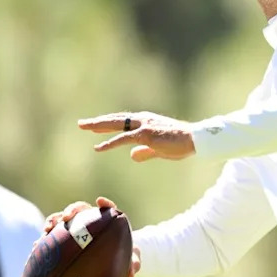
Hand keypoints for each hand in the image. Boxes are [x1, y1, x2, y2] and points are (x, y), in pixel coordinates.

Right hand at [40, 196, 141, 276]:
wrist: (110, 258)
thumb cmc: (122, 254)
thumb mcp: (130, 259)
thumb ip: (133, 264)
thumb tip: (132, 273)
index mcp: (106, 220)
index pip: (107, 208)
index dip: (105, 204)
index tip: (100, 202)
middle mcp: (88, 220)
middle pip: (79, 209)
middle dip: (71, 210)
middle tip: (66, 217)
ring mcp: (73, 228)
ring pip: (61, 220)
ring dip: (53, 221)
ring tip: (46, 230)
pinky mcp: (62, 238)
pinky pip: (51, 237)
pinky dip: (44, 240)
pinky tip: (36, 249)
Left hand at [78, 110, 195, 161]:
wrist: (195, 140)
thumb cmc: (181, 144)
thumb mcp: (159, 149)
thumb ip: (145, 152)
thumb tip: (133, 156)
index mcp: (146, 121)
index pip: (122, 121)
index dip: (108, 124)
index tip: (95, 126)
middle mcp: (143, 120)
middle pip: (115, 119)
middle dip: (98, 122)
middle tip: (81, 123)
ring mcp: (143, 126)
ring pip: (116, 124)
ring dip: (99, 126)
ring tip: (84, 127)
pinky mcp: (145, 135)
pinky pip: (123, 139)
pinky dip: (110, 143)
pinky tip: (98, 147)